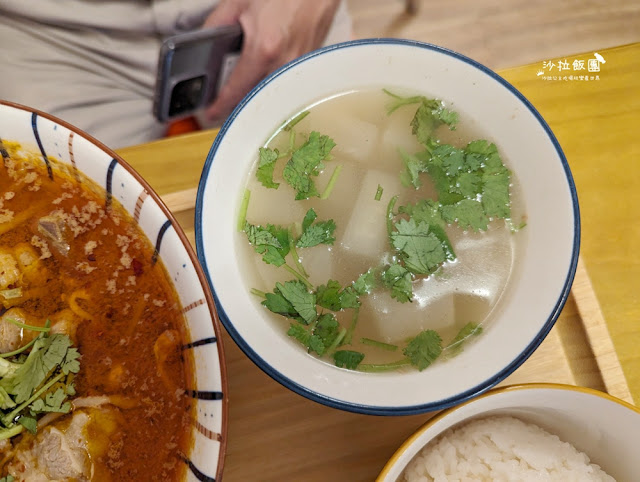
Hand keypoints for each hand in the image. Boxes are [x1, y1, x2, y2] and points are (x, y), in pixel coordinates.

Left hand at [203, 0, 340, 120]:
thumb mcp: (241, 2)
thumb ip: (217, 23)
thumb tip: (202, 43)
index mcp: (264, 49)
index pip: (237, 89)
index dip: (221, 105)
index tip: (211, 114)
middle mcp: (284, 63)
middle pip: (256, 97)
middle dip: (239, 103)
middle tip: (224, 104)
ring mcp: (299, 67)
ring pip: (273, 93)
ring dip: (257, 95)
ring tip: (244, 92)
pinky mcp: (309, 65)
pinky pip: (287, 82)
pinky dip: (274, 83)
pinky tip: (266, 76)